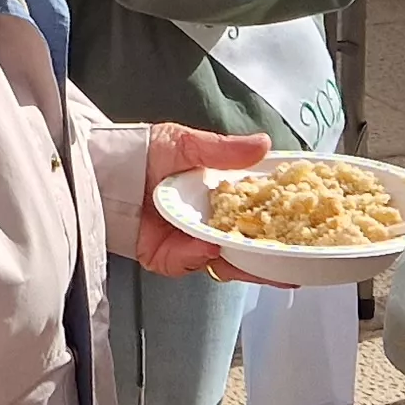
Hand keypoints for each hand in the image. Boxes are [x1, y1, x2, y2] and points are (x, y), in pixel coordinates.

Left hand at [132, 126, 289, 282]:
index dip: (281, 218)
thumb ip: (223, 150)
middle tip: (297, 255)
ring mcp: (190, 241)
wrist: (100, 172)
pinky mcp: (169, 258)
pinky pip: (193, 262)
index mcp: (218, 194)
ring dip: (247, 260)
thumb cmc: (139, 151)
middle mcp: (208, 221)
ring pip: (228, 259)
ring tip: (265, 254)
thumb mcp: (185, 143)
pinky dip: (204, 254)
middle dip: (274, 253)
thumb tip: (263, 144)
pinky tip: (213, 245)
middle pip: (250, 243)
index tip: (303, 220)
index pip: (258, 210)